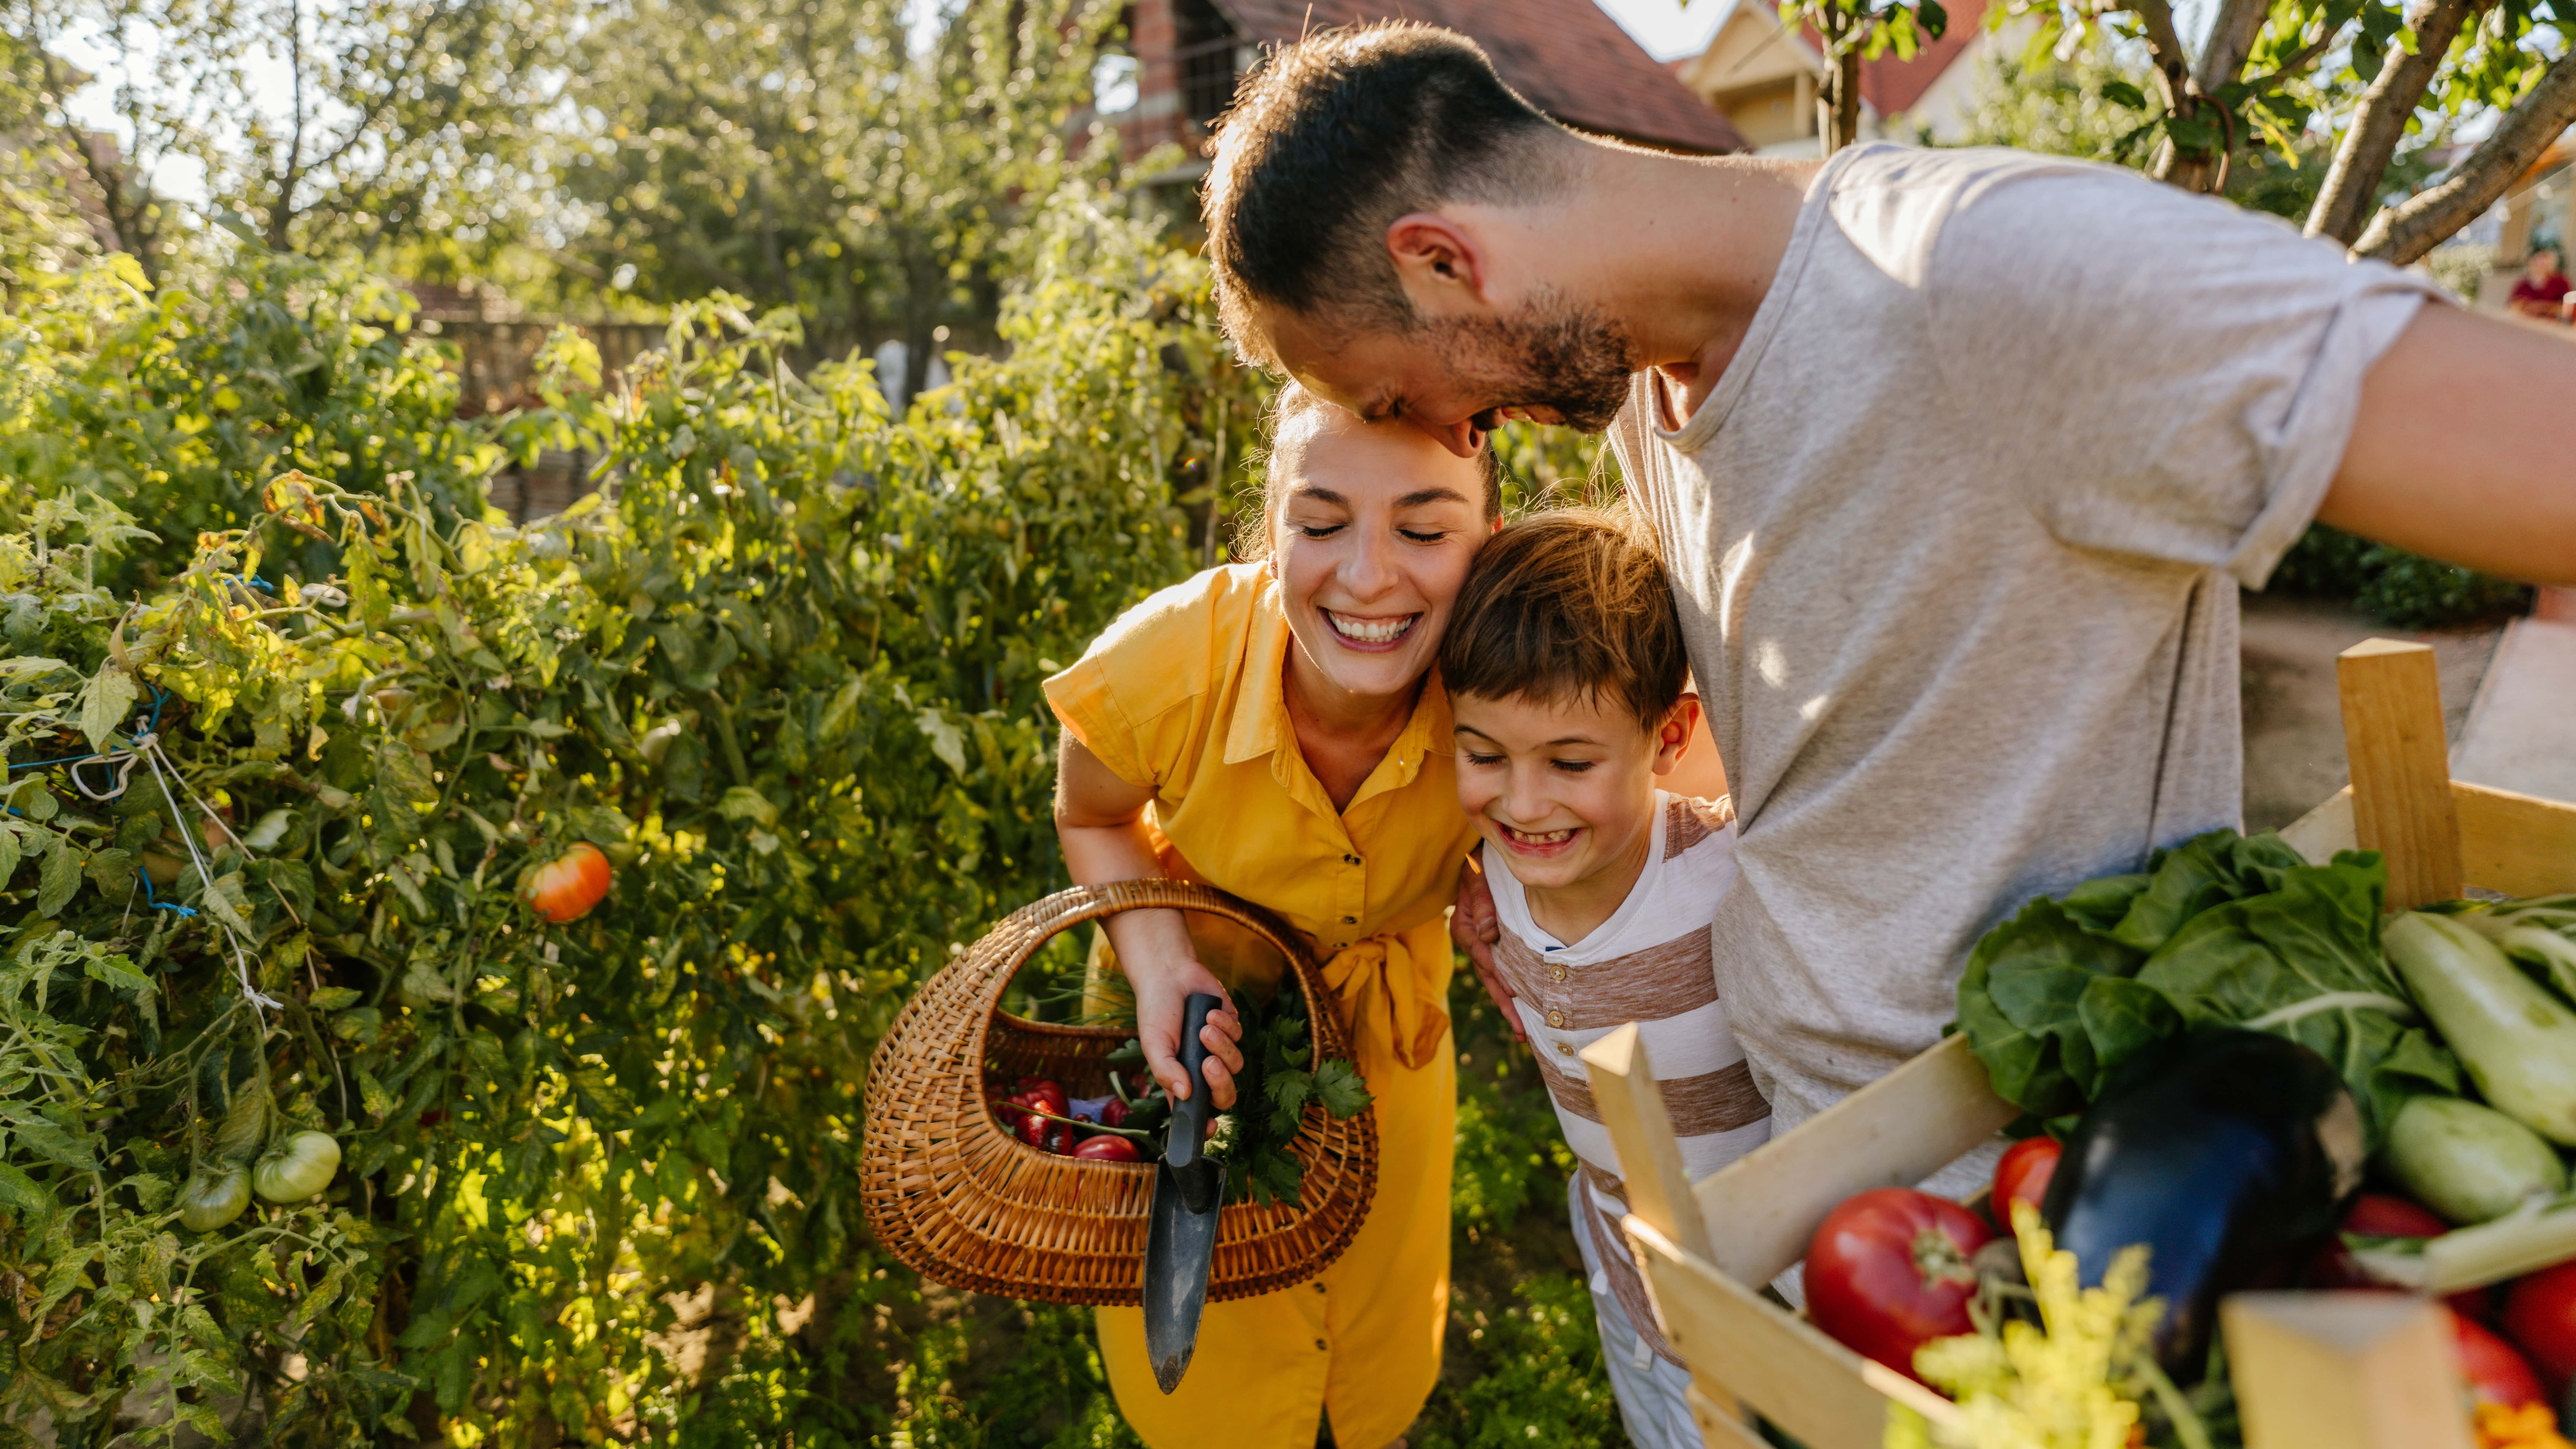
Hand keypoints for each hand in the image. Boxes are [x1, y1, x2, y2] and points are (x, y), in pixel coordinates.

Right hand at [1129, 953, 1245, 1110]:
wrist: (1170, 976)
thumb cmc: (1156, 1013)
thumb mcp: (1153, 1044)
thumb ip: (1166, 1071)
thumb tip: (1185, 1093)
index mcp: (1182, 1080)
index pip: (1197, 1112)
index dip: (1206, 1125)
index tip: (1211, 1127)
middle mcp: (1203, 1070)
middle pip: (1225, 1095)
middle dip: (1221, 1083)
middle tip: (1208, 1063)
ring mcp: (1220, 1050)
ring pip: (1235, 1064)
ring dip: (1221, 1046)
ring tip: (1203, 1027)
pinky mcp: (1232, 1029)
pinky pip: (1239, 1036)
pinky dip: (1225, 1025)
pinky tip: (1209, 1012)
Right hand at [1451, 863, 1520, 1045]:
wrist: (1479, 859)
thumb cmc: (1478, 865)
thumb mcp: (1476, 877)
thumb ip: (1482, 901)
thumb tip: (1488, 933)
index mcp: (1464, 926)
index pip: (1481, 953)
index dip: (1498, 973)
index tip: (1513, 990)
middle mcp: (1473, 942)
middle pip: (1489, 977)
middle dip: (1505, 1004)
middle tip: (1521, 1030)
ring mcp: (1483, 947)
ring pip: (1495, 981)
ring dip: (1509, 1005)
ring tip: (1523, 1033)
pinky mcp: (1494, 947)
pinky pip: (1502, 972)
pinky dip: (1511, 991)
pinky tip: (1524, 1009)